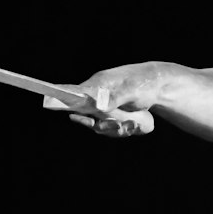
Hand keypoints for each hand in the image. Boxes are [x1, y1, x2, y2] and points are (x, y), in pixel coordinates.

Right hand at [42, 60, 164, 136]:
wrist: (159, 86)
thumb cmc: (143, 83)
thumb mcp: (132, 90)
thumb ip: (115, 97)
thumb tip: (97, 106)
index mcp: (97, 85)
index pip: (73, 92)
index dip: (62, 99)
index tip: (53, 104)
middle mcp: (97, 97)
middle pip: (87, 117)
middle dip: (103, 125)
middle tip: (118, 127)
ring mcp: (105, 107)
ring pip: (101, 126)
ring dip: (117, 130)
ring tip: (134, 124)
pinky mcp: (114, 116)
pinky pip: (112, 130)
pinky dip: (124, 130)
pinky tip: (137, 125)